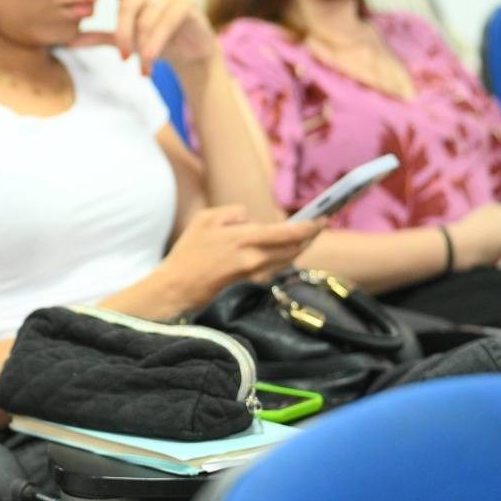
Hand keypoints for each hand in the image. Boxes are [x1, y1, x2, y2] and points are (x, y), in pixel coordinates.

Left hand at [70, 0, 216, 75]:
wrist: (190, 54)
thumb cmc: (155, 42)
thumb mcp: (123, 41)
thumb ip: (99, 37)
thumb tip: (68, 41)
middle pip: (127, 2)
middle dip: (123, 32)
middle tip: (123, 57)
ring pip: (147, 16)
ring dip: (143, 45)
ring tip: (142, 66)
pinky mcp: (186, 3)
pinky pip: (167, 21)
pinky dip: (156, 42)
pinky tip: (150, 60)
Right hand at [159, 206, 325, 309]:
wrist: (177, 287)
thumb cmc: (188, 252)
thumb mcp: (205, 219)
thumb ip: (234, 213)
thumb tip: (253, 219)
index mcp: (244, 239)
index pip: (288, 233)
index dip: (310, 227)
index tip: (323, 219)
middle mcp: (254, 258)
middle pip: (294, 248)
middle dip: (309, 237)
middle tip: (319, 225)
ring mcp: (254, 273)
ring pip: (287, 259)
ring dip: (298, 247)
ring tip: (305, 236)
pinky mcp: (250, 282)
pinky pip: (274, 267)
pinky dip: (283, 257)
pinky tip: (284, 251)